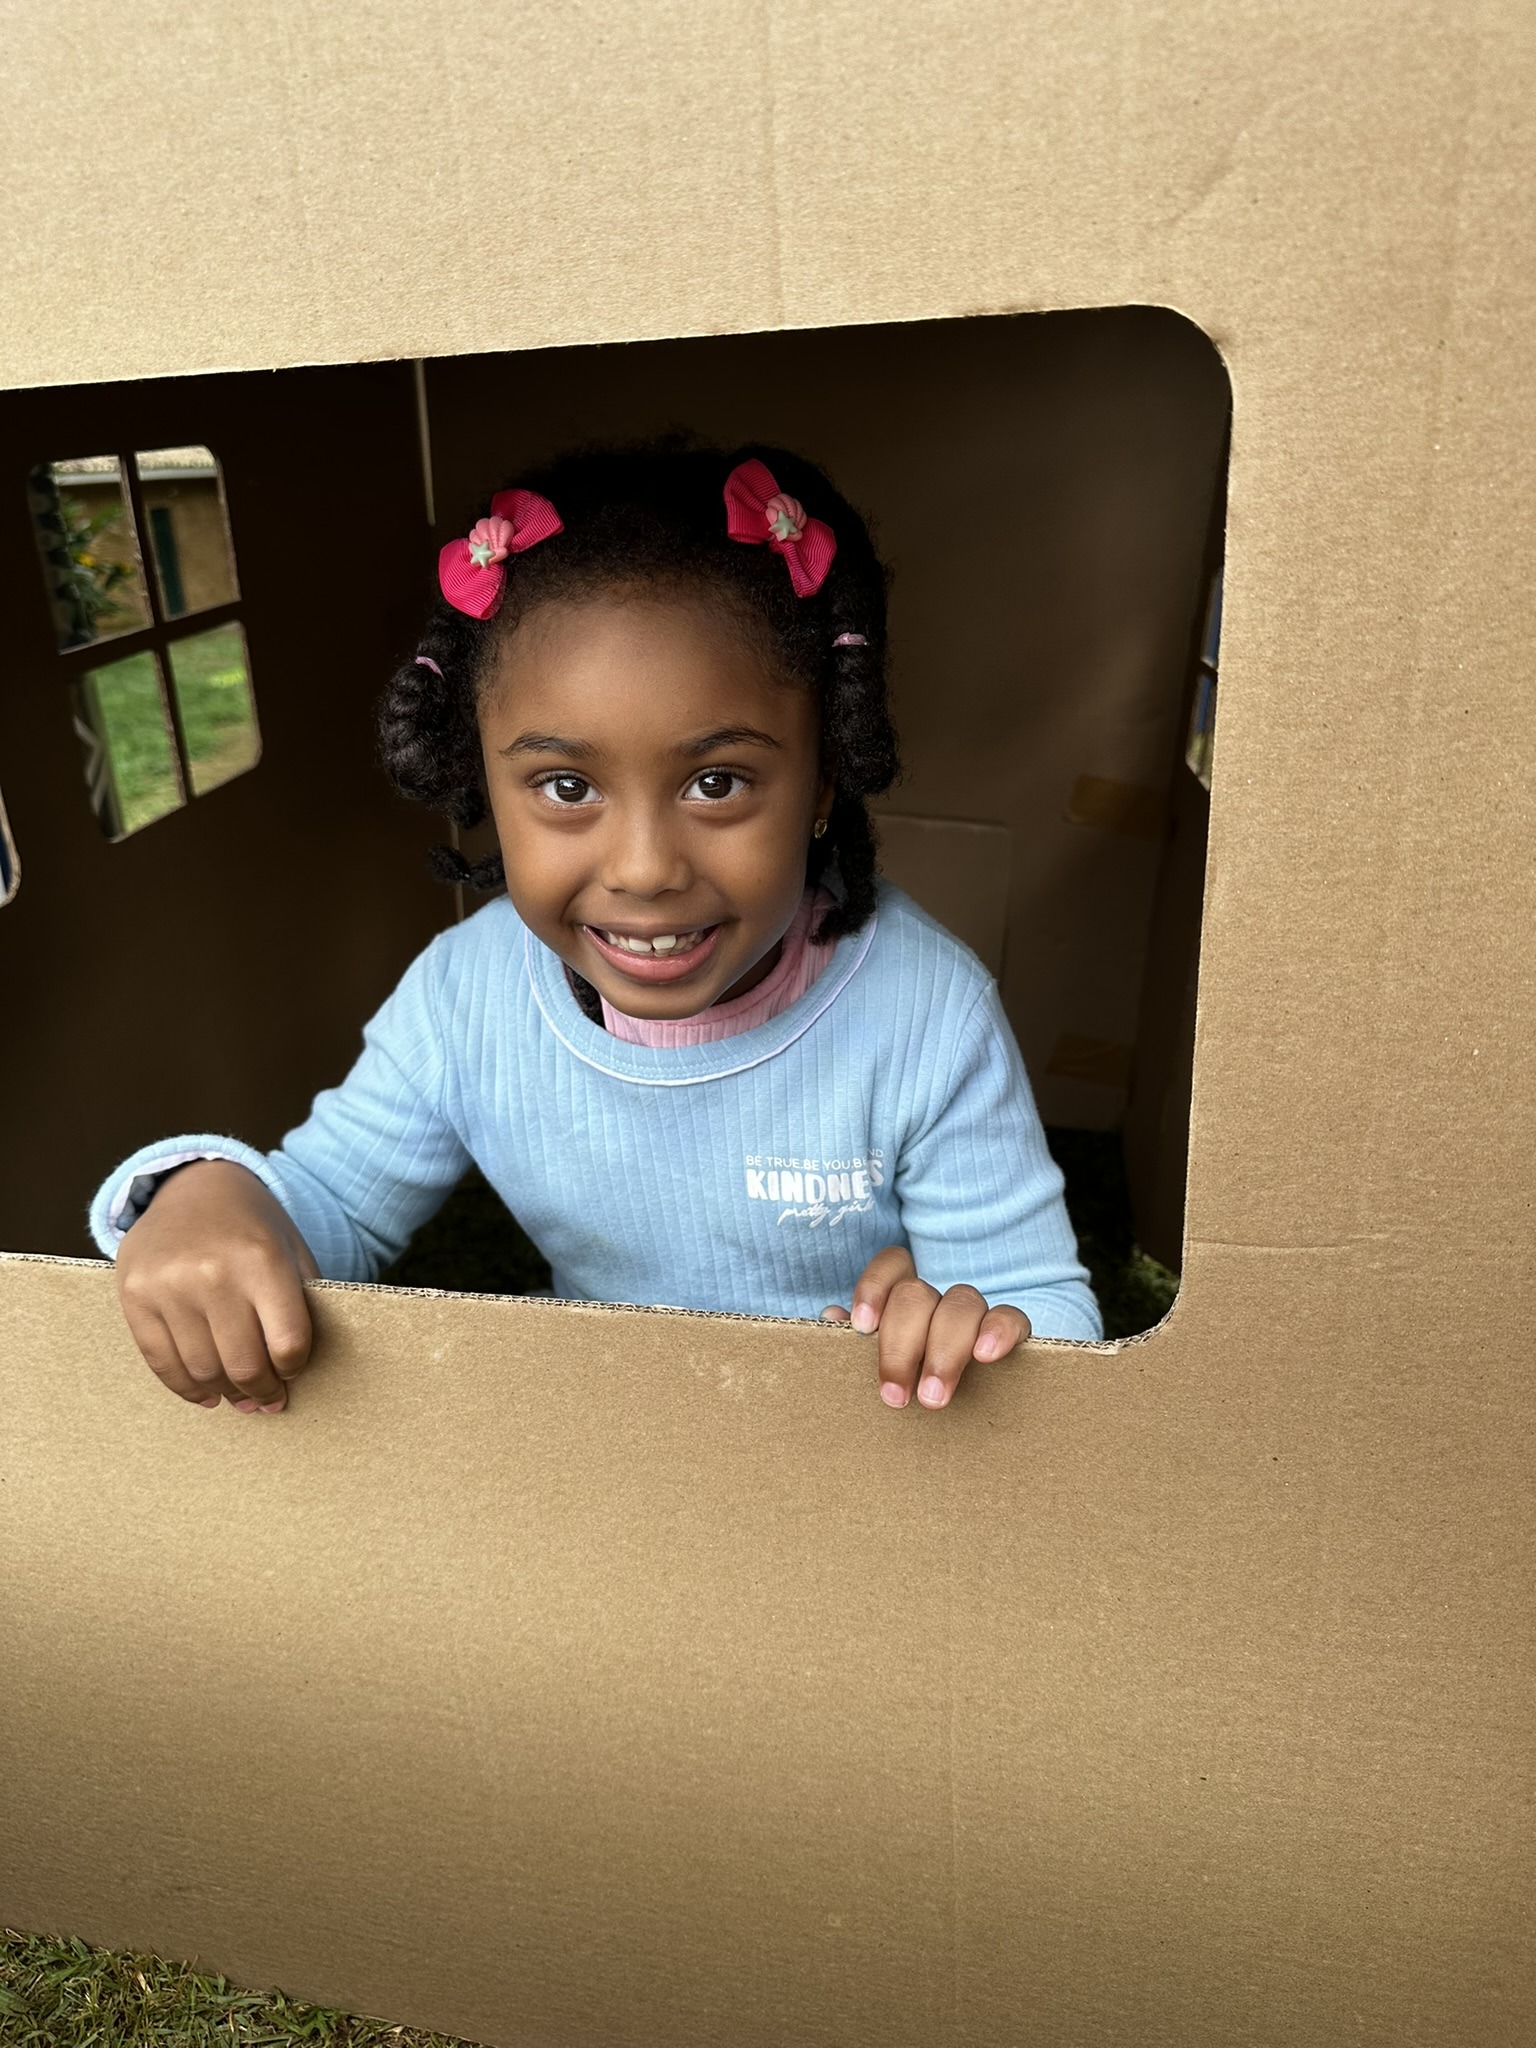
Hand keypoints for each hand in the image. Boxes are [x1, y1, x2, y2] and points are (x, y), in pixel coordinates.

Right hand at [115, 1159, 318, 1414]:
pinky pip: (162, 1363)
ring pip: (203, 1371)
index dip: (295, 1368)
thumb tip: (297, 1372)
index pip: (288, 1343)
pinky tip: (207, 1394)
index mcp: (262, 1259)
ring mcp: (168, 1286)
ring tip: (240, 1398)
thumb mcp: (292, 1252)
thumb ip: (302, 1305)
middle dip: (263, 1392)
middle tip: (269, 1400)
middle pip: (244, 1365)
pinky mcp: (135, 1296)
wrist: (196, 1186)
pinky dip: (187, 1389)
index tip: (294, 1372)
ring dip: (227, 1395)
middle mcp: (212, 1273)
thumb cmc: (254, 1228)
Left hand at [821, 1245, 1029, 1408]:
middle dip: (901, 1346)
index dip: (874, 1287)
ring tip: (932, 1398)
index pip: (892, 1265)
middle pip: (916, 1295)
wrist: (963, 1411)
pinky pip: (1011, 1317)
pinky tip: (985, 1356)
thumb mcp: (879, 1366)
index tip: (863, 1327)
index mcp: (902, 1297)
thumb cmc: (906, 1385)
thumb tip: (831, 1316)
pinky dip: (997, 1331)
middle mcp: (937, 1297)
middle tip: (894, 1396)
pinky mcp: (1010, 1331)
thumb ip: (854, 1343)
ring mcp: (974, 1312)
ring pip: (961, 1305)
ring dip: (944, 1351)